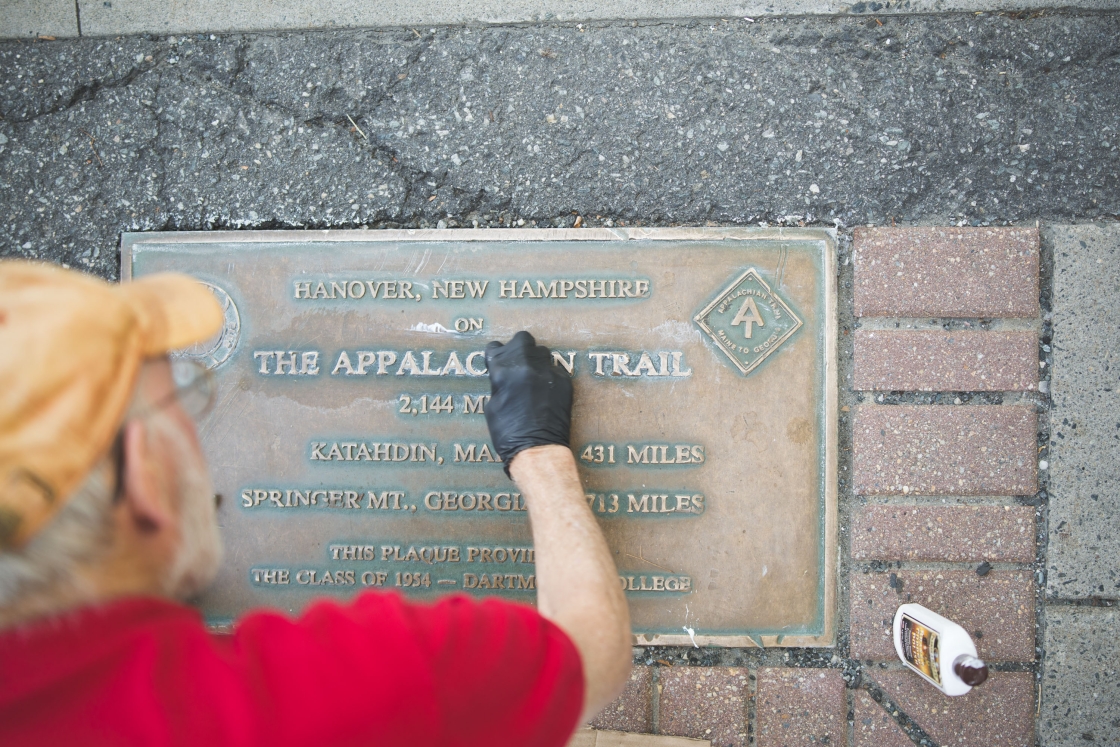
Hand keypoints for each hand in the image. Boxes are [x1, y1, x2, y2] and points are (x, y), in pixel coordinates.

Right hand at [484, 331, 571, 473]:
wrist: (537, 448)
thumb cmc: (508, 433)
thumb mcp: (491, 406)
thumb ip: (498, 384)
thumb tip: (503, 377)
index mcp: (503, 371)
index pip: (495, 347)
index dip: (496, 355)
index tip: (498, 362)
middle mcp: (526, 366)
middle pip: (522, 339)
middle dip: (518, 348)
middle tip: (518, 363)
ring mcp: (547, 372)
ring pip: (542, 352)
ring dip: (535, 360)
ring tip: (533, 377)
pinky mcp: (564, 381)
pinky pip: (555, 369)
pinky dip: (549, 376)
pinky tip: (546, 391)